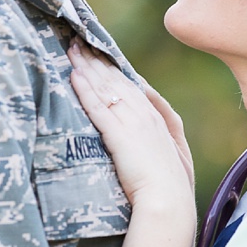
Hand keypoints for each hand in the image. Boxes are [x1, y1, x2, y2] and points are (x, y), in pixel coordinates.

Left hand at [66, 41, 192, 209]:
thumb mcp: (175, 156)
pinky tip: (73, 75)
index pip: (133, 87)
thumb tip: (150, 126)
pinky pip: (98, 107)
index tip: (101, 55)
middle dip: (97, 60)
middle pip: (117, 81)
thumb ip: (165, 136)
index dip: (115, 70)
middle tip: (79, 42)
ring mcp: (133, 123)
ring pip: (106, 88)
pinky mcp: (118, 136)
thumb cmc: (171, 189)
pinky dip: (85, 89)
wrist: (169, 203)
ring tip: (71, 49)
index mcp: (160, 120)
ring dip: (87, 67)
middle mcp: (146, 115)